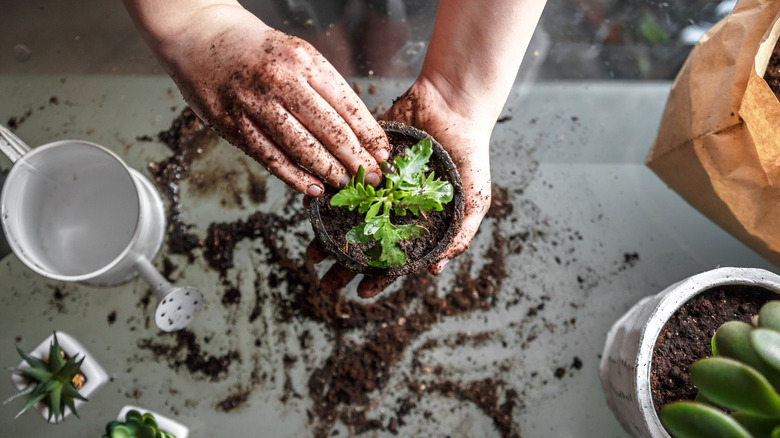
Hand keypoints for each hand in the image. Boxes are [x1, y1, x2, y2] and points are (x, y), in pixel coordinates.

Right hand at [138, 3, 388, 195]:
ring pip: (302, 148)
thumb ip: (323, 88)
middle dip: (357, 159)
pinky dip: (295, 177)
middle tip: (373, 178)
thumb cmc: (256, 49)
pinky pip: (271, 158)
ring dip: (330, 171)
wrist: (201, 35)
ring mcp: (255, 104)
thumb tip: (357, 130)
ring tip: (348, 185)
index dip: (369, 134)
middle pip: (330, 130)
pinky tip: (314, 188)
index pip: (347, 105)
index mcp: (304, 60)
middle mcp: (281, 81)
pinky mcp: (234, 125)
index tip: (384, 153)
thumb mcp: (297, 53)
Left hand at [304, 76, 493, 298]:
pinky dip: (323, 196)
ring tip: (311, 253)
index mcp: (416, 222)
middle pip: (364, 244)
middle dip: (343, 265)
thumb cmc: (471, 153)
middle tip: (325, 281)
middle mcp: (391, 208)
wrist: (453, 105)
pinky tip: (310, 210)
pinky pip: (339, 182)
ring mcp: (375, 186)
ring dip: (327, 237)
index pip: (394, 258)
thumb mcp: (475, 199)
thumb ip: (461, 235)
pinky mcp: (362, 162)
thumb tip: (435, 270)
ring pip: (345, 218)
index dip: (378, 278)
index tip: (361, 293)